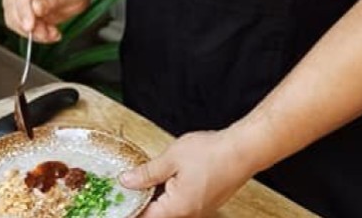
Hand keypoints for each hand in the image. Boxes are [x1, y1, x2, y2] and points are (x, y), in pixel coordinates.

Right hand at [2, 0, 92, 42]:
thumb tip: (36, 8)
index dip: (24, 8)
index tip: (30, 26)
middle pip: (13, 4)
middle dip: (29, 24)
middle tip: (50, 34)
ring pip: (11, 16)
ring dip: (30, 31)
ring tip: (51, 33)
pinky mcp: (15, 5)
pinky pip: (15, 23)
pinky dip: (30, 32)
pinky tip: (46, 32)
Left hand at [120, 129, 260, 217]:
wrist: (244, 150)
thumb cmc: (212, 153)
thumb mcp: (171, 158)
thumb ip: (147, 173)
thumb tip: (126, 181)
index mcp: (178, 207)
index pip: (145, 216)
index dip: (129, 208)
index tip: (117, 202)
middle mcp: (190, 213)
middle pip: (158, 213)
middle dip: (142, 202)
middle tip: (127, 188)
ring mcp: (199, 209)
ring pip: (170, 208)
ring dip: (156, 197)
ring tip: (143, 180)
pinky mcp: (206, 200)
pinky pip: (182, 202)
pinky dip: (170, 193)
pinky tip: (165, 178)